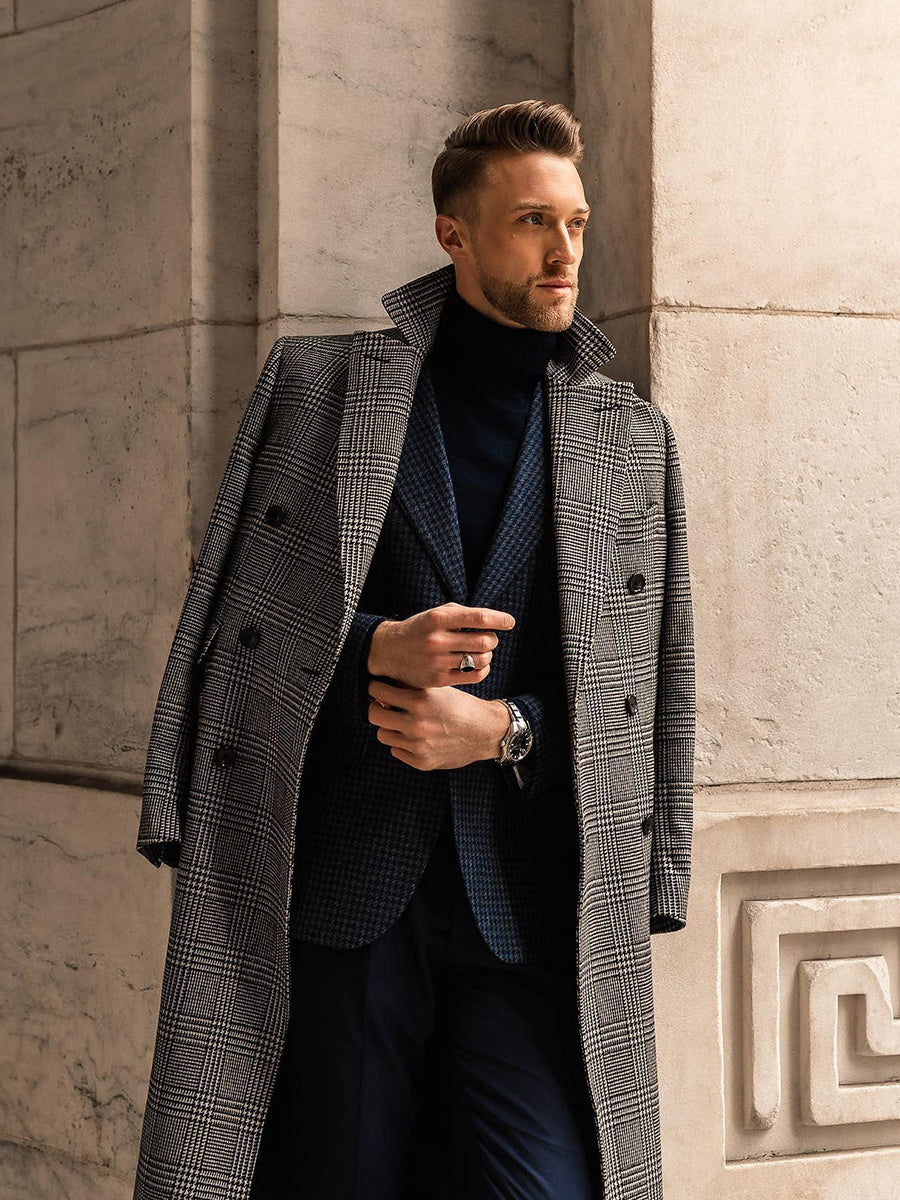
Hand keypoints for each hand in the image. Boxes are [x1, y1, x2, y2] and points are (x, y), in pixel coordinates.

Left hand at [366, 679, 509, 770]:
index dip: (377, 688)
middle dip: (377, 708)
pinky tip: (414, 737)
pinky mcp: (422, 761)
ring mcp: (419, 745)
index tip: (378, 688)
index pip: (379, 692)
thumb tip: (382, 686)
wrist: (485, 731)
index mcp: (420, 701)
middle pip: (374, 715)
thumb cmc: (460, 706)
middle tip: (383, 706)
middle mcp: (417, 724)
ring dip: (389, 727)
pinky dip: (401, 744)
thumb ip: (411, 686)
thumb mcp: (439, 688)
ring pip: (382, 735)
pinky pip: (396, 750)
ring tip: (400, 722)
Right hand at [368, 602, 514, 689]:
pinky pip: (474, 676)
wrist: (390, 650)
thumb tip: (495, 620)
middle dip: (492, 639)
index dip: (499, 619)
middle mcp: (437, 640)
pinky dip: (483, 669)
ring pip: (480, 659)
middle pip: (484, 641)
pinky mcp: (438, 679)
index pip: (478, 617)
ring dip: (488, 655)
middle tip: (489, 639)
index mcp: (438, 619)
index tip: (510, 622)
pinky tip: (479, 665)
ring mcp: (437, 661)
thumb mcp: (437, 614)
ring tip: (482, 651)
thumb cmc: (421, 629)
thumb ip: (463, 614)